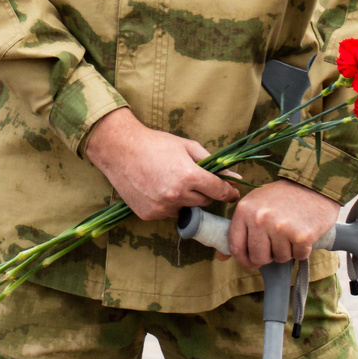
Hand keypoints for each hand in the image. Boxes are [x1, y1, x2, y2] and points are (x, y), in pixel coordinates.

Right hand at [85, 108, 238, 221]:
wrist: (120, 150)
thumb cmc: (156, 143)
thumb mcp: (187, 146)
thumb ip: (213, 162)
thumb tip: (236, 177)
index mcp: (189, 175)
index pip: (219, 191)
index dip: (229, 192)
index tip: (232, 192)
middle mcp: (177, 195)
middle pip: (205, 202)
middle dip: (203, 191)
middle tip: (192, 178)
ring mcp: (162, 207)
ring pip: (187, 209)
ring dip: (185, 199)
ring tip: (170, 181)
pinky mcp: (150, 215)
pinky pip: (169, 213)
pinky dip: (168, 204)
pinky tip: (157, 188)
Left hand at [223, 179, 338, 268]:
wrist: (313, 185)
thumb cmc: (282, 197)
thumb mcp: (256, 205)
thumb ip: (240, 229)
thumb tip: (221, 258)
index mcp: (245, 209)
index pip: (236, 246)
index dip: (243, 259)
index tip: (251, 261)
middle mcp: (260, 219)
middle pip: (257, 257)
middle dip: (267, 256)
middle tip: (276, 242)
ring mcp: (280, 228)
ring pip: (279, 258)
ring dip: (286, 251)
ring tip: (290, 231)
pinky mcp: (301, 236)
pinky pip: (298, 256)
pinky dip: (301, 250)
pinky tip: (302, 232)